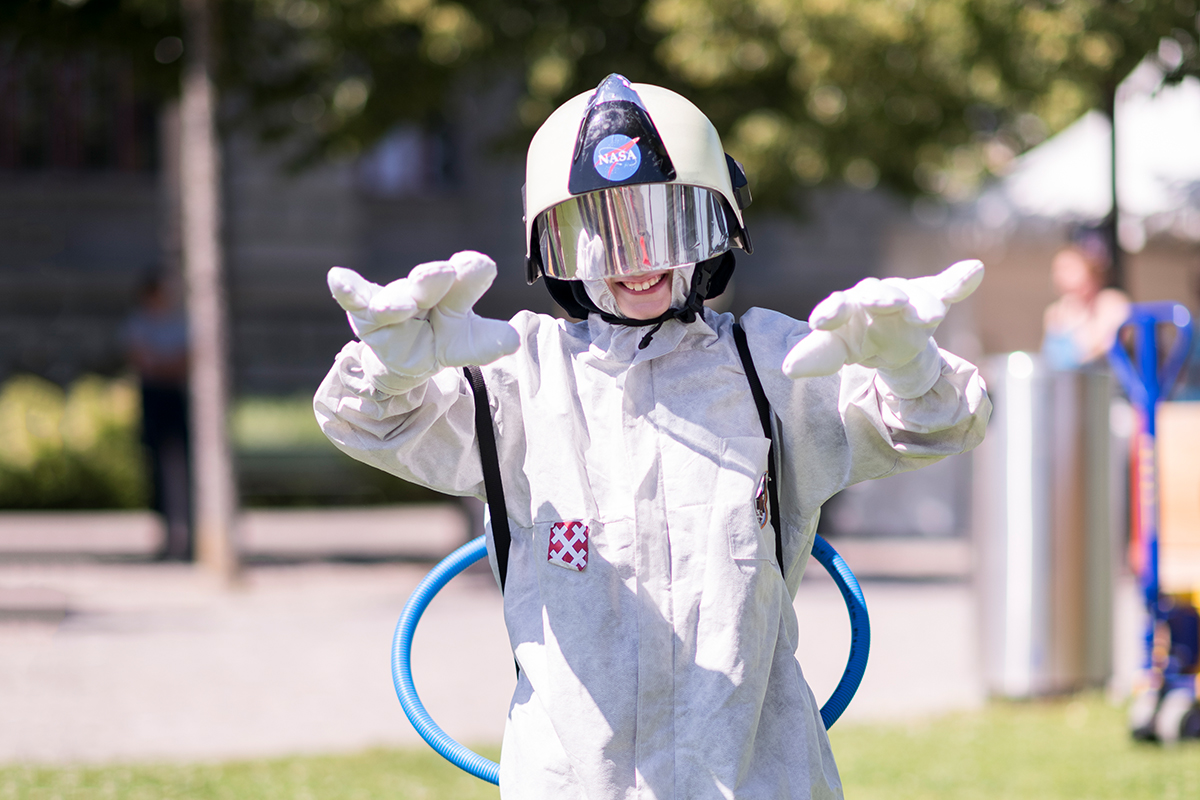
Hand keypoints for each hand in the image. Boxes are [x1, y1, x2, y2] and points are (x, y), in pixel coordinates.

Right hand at [328, 251, 519, 386]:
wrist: (407, 358)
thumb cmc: (442, 339)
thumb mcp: (465, 343)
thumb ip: (486, 341)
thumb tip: (514, 341)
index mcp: (455, 292)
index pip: (468, 279)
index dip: (474, 273)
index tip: (482, 265)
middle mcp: (424, 291)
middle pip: (430, 283)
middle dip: (434, 277)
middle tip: (445, 272)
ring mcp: (393, 301)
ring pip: (394, 298)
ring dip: (397, 301)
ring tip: (403, 307)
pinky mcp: (366, 314)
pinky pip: (354, 299)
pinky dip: (346, 288)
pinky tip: (337, 277)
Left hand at [782, 259, 982, 385]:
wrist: (888, 339)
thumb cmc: (855, 340)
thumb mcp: (835, 351)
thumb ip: (814, 357)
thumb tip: (787, 369)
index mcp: (847, 307)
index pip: (837, 307)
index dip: (829, 313)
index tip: (818, 322)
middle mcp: (875, 295)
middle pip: (876, 293)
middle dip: (880, 297)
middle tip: (881, 302)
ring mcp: (906, 297)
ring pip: (914, 295)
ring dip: (921, 303)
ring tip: (929, 316)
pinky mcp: (932, 300)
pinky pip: (947, 288)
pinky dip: (960, 279)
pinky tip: (975, 269)